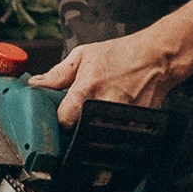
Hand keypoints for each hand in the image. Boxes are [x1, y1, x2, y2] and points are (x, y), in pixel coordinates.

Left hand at [31, 28, 186, 125]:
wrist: (157, 57)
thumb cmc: (121, 54)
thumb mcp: (83, 56)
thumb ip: (57, 74)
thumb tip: (35, 84)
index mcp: (85, 91)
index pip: (62, 120)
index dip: (59, 118)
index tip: (61, 113)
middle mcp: (102, 107)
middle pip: (79, 131)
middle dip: (76, 125)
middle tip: (81, 113)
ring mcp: (120, 118)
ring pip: (98, 136)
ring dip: (94, 129)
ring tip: (99, 113)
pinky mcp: (135, 126)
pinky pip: (118, 136)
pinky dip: (113, 129)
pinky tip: (114, 116)